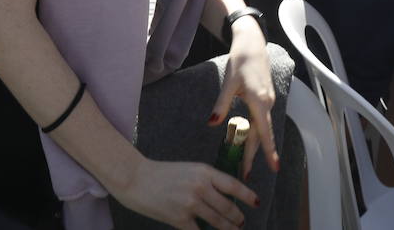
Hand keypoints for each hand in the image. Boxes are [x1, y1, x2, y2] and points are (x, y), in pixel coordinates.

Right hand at [111, 159, 255, 229]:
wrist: (137, 179)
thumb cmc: (163, 173)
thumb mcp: (190, 170)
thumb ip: (207, 180)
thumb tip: (225, 196)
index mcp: (204, 171)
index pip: (233, 185)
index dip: (248, 196)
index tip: (256, 203)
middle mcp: (200, 187)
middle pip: (228, 207)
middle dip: (238, 218)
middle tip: (241, 222)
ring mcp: (190, 204)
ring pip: (218, 222)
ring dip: (229, 228)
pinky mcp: (179, 219)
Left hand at [211, 20, 279, 179]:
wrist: (252, 43)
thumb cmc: (241, 60)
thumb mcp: (229, 82)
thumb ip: (221, 104)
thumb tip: (212, 123)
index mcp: (259, 101)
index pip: (264, 132)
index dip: (268, 151)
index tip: (274, 167)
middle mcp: (267, 103)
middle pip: (260, 135)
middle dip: (253, 155)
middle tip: (245, 174)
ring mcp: (267, 101)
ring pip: (261, 128)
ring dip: (253, 146)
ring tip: (244, 162)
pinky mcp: (265, 98)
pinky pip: (261, 120)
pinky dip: (255, 133)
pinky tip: (247, 140)